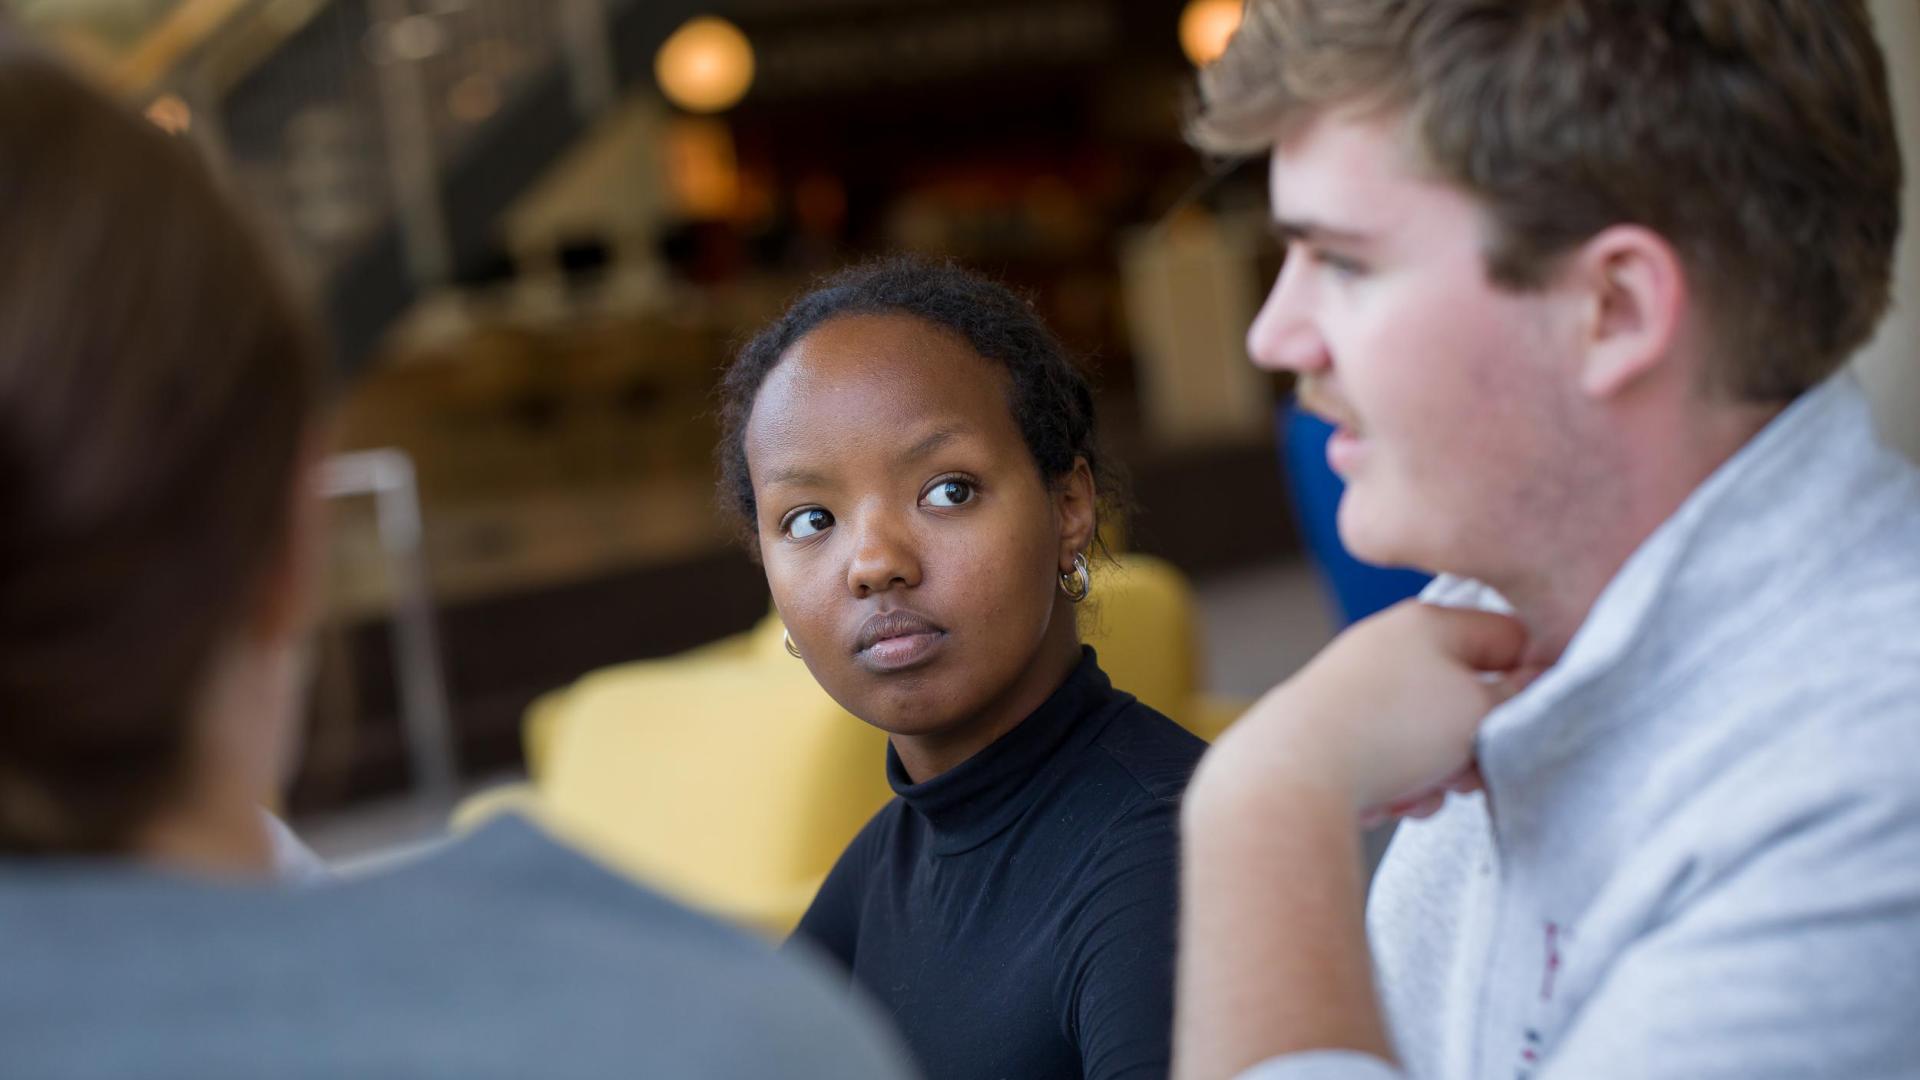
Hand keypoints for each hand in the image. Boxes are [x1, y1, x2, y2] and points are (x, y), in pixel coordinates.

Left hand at [1194, 601, 1533, 823]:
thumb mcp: (1480, 711)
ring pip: (1429, 733)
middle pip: (1466, 691)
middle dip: (1478, 739)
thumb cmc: (1391, 733)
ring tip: (1421, 790)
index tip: (1535, 720)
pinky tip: (1388, 801)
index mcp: (1426, 622)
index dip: (1534, 679)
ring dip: (1438, 770)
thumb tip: (1537, 686)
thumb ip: (1521, 698)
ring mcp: (1355, 688)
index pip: (1510, 635)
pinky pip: (1390, 757)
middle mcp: (1385, 645)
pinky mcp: (1331, 731)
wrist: (1292, 777)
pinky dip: (1399, 782)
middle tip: (1471, 769)